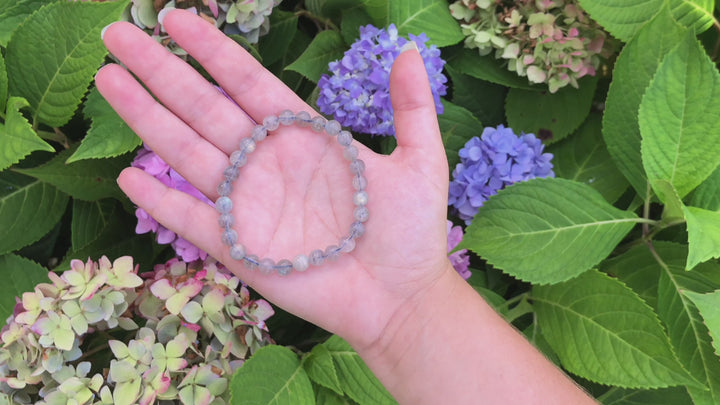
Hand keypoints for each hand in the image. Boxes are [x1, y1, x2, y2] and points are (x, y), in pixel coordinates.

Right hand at [97, 9, 457, 351]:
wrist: (401, 300)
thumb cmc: (411, 234)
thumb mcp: (421, 162)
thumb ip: (411, 108)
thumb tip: (407, 50)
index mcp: (304, 138)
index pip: (248, 83)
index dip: (213, 51)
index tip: (176, 18)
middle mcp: (268, 164)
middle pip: (204, 108)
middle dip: (160, 72)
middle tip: (117, 33)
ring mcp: (250, 206)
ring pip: (188, 155)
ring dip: (147, 119)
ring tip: (109, 81)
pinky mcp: (241, 250)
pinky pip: (194, 222)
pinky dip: (162, 203)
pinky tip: (130, 177)